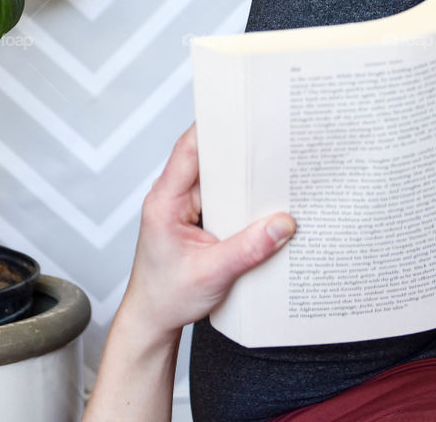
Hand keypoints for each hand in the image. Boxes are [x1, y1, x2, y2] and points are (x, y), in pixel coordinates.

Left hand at [119, 122, 295, 341]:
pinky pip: (221, 198)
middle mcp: (172, 197)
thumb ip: (248, 249)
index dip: (213, 128)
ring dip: (241, 177)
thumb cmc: (167, 297)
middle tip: (269, 142)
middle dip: (237, 150)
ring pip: (217, 179)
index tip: (240, 114)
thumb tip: (282, 224)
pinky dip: (240, 198)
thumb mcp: (212, 274)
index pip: (188, 150)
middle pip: (207, 159)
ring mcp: (184, 207)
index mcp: (164, 201)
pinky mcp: (196, 218)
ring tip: (272, 171)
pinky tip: (261, 202)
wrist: (153, 321)